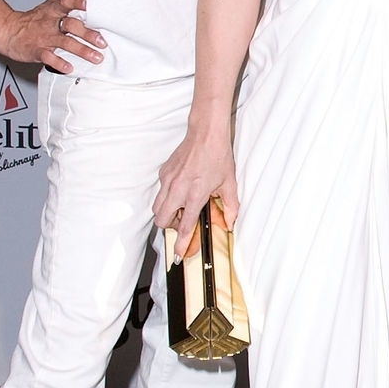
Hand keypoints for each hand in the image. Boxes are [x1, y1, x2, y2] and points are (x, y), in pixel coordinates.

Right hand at [0, 0, 104, 72]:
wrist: (7, 31)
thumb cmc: (32, 21)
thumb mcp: (48, 7)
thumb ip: (65, 3)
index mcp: (53, 10)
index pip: (66, 2)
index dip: (77, 2)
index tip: (90, 3)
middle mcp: (50, 22)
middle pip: (71, 25)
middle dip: (88, 33)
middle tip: (102, 41)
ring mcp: (44, 37)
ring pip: (65, 43)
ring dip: (82, 51)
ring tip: (95, 57)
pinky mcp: (37, 51)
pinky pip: (49, 57)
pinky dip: (59, 63)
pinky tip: (69, 68)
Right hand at [154, 127, 238, 258]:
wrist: (206, 134)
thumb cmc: (218, 156)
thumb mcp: (229, 184)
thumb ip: (230, 207)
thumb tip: (230, 222)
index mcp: (194, 195)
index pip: (185, 226)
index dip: (182, 243)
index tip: (180, 253)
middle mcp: (177, 190)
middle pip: (162, 220)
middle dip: (171, 226)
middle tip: (184, 221)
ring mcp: (168, 181)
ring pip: (157, 208)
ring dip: (168, 213)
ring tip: (183, 206)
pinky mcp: (164, 172)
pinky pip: (160, 192)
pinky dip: (168, 197)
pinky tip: (181, 190)